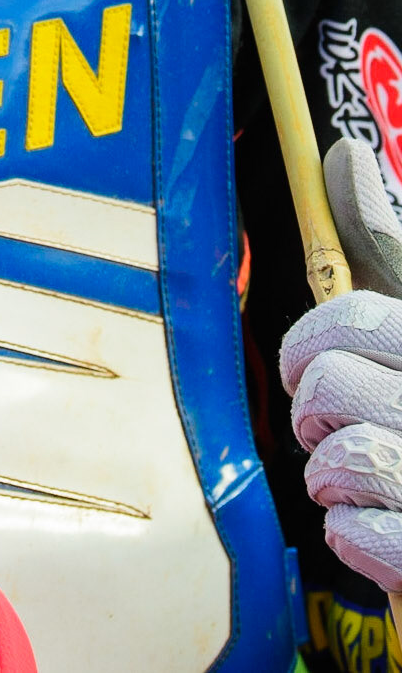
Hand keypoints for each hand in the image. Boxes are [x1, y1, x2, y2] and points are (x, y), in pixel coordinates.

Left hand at [281, 138, 401, 590]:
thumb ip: (381, 240)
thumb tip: (344, 150)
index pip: (351, 320)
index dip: (305, 344)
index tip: (301, 364)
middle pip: (329, 389)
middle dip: (314, 411)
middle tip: (337, 424)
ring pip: (343, 460)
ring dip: (333, 474)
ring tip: (364, 475)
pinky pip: (358, 536)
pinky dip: (356, 536)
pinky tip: (385, 528)